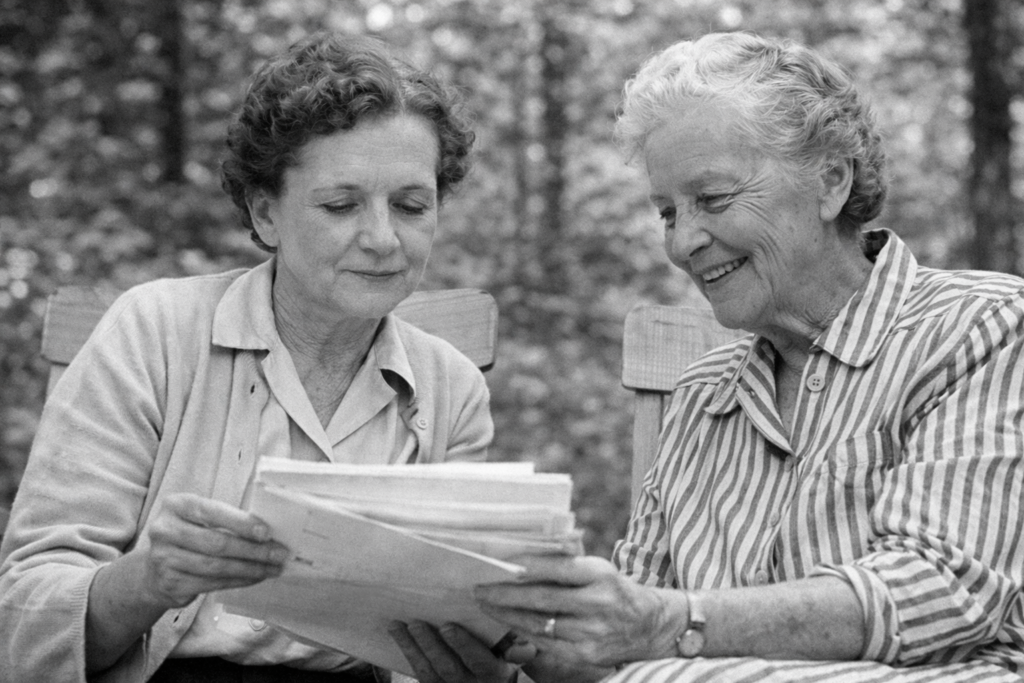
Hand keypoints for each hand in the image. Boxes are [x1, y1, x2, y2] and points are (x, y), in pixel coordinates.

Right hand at [132, 492, 288, 607]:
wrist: (153, 570)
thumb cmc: (189, 536)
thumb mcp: (200, 519)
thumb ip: (227, 520)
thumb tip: (268, 532)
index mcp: (176, 505)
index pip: (213, 512)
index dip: (242, 523)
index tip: (267, 532)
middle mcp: (164, 530)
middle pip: (217, 543)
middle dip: (253, 550)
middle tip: (279, 554)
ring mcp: (163, 559)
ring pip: (216, 567)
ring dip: (250, 569)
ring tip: (272, 568)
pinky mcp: (169, 583)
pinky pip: (211, 584)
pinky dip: (237, 582)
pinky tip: (254, 578)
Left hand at [389, 620, 519, 682]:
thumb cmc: (504, 667)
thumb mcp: (515, 660)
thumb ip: (518, 648)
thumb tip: (524, 643)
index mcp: (497, 675)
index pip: (479, 661)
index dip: (463, 645)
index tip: (448, 626)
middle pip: (448, 668)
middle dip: (431, 645)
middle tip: (416, 623)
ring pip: (428, 673)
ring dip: (411, 648)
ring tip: (398, 625)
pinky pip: (419, 675)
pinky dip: (407, 654)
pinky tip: (397, 634)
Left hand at [474, 555, 681, 669]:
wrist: (650, 626)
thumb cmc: (614, 590)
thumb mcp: (599, 568)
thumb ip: (568, 561)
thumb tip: (526, 550)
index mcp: (601, 574)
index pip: (559, 568)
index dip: (528, 566)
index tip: (501, 563)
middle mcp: (598, 603)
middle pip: (543, 598)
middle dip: (506, 593)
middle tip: (479, 587)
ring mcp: (592, 631)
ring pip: (540, 622)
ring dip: (507, 614)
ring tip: (485, 605)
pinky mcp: (586, 654)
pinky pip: (546, 642)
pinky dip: (522, 631)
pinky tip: (506, 622)